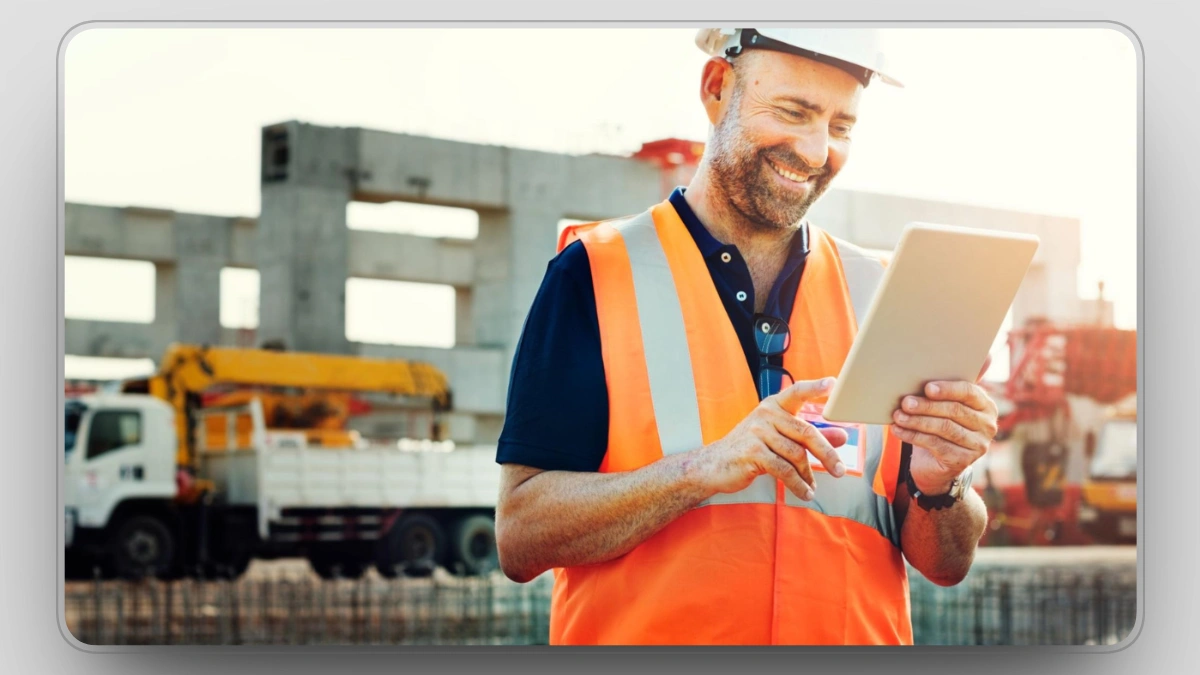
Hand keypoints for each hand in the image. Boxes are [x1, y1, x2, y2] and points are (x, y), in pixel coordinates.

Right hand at [693, 378, 849, 500]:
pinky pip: (784, 470)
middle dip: (826, 454)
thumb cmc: (750, 449)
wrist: (714, 465)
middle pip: (806, 432)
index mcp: (773, 405)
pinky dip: (798, 484)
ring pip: (796, 454)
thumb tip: (842, 436)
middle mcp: (766, 414)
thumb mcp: (780, 439)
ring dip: (808, 475)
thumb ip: (810, 437)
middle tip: (840, 470)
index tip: (833, 383)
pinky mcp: (753, 452)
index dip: (815, 387)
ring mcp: (757, 432)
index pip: (797, 392)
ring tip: (813, 487)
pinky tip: (804, 492)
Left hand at [890, 358, 998, 494]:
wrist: (937, 461)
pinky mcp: (963, 461)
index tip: (927, 388)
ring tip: (898, 416)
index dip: (948, 389)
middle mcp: (988, 425)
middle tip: (905, 402)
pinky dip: (913, 436)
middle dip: (927, 406)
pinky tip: (898, 430)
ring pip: (944, 428)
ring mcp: (978, 445)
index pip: (969, 392)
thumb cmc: (941, 423)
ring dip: (917, 421)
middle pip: (954, 411)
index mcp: (986, 405)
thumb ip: (952, 384)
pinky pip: (935, 445)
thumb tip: (983, 354)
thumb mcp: (947, 403)